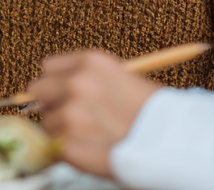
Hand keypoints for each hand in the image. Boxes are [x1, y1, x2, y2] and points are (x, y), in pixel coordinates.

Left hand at [27, 49, 162, 176]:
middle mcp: (77, 84)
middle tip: (74, 117)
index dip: (57, 82)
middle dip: (53, 104)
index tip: (64, 93)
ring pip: (46, 124)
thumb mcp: (126, 78)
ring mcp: (71, 115)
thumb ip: (90, 79)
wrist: (175, 144)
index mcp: (92, 62)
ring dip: (62, 132)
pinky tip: (92, 150)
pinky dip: (69, 152)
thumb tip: (59, 88)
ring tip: (92, 137)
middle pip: (38, 91)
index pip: (49, 67)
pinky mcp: (68, 145)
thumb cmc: (157, 113)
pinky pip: (55, 148)